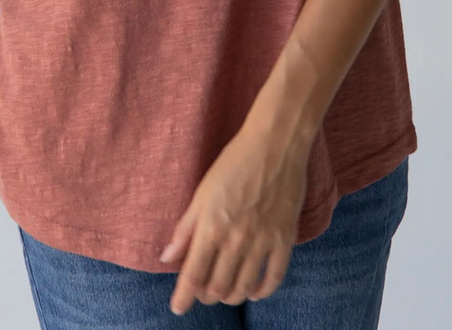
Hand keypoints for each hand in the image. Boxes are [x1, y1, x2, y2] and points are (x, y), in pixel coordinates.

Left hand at [160, 121, 310, 314]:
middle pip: (218, 287)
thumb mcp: (202, 192)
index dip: (183, 297)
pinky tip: (255, 291)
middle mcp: (236, 240)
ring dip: (231, 296)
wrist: (275, 143)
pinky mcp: (284, 238)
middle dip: (206, 296)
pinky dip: (263, 291)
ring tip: (225, 292)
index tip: (178, 308)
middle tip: (202, 293)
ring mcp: (262, 241)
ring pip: (244, 287)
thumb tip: (167, 257)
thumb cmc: (234, 162)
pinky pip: (274, 277)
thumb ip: (185, 228)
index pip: (193, 275)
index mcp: (212, 227)